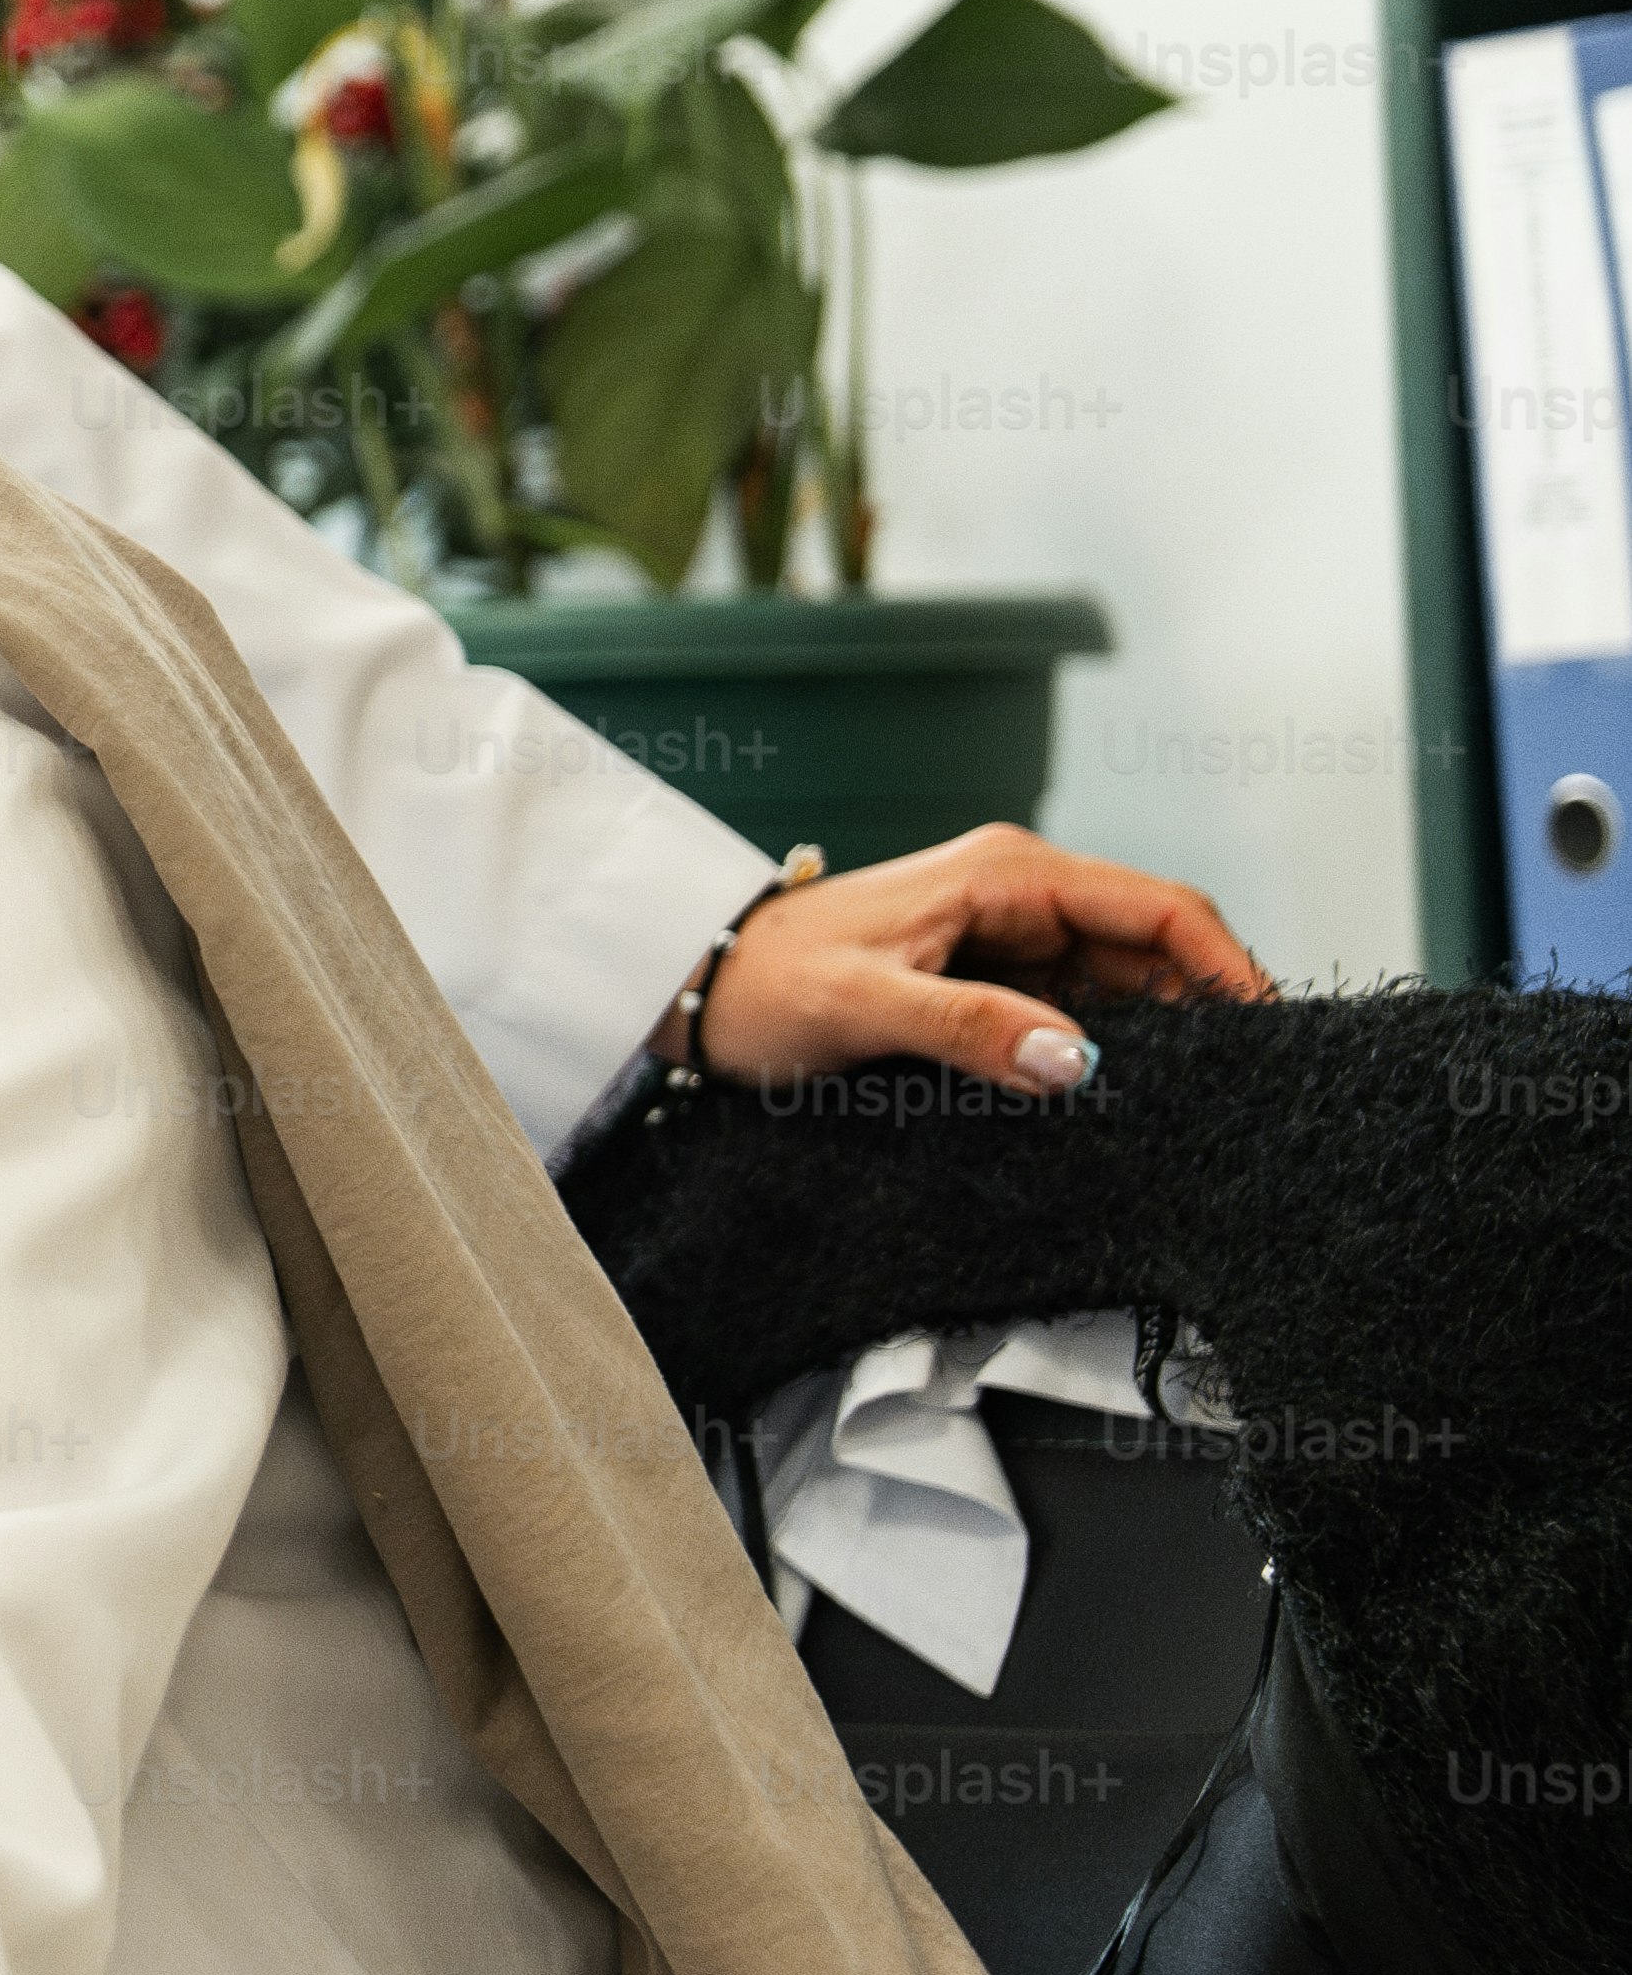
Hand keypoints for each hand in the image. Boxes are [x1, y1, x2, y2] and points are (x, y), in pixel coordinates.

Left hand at [683, 823, 1269, 1094]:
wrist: (700, 987)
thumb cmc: (764, 983)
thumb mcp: (862, 1007)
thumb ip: (968, 1027)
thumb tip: (1075, 1057)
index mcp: (1006, 874)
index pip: (1159, 906)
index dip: (1230, 963)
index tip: (1274, 1031)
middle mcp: (1020, 893)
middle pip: (1158, 947)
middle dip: (1208, 1008)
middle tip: (1246, 1088)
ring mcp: (1011, 936)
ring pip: (1127, 983)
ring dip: (1164, 1034)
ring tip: (1200, 1100)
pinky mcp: (995, 979)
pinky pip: (1081, 1009)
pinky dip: (1112, 1047)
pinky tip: (1130, 1096)